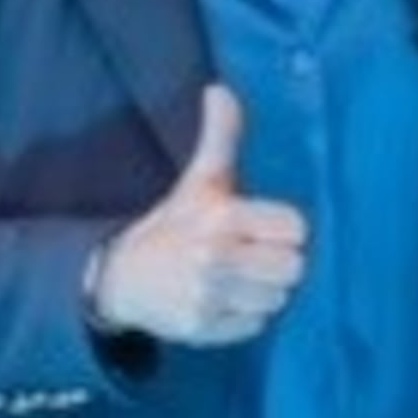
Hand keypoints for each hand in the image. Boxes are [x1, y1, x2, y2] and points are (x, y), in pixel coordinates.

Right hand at [87, 86, 307, 347]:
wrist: (121, 277)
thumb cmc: (174, 224)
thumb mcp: (199, 180)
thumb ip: (221, 136)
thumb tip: (220, 89)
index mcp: (221, 217)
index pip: (295, 228)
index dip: (286, 229)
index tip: (267, 228)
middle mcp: (214, 257)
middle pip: (294, 267)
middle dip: (279, 262)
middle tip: (257, 256)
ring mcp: (207, 296)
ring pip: (277, 299)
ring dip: (264, 291)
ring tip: (239, 278)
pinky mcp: (201, 328)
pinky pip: (256, 325)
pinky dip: (245, 316)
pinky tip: (225, 301)